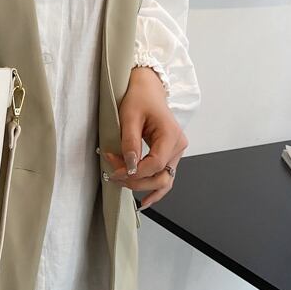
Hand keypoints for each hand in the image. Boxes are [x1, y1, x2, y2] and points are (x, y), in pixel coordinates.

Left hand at [102, 67, 187, 209]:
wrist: (148, 88)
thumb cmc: (139, 98)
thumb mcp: (129, 116)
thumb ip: (130, 142)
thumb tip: (128, 166)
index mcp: (171, 135)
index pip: (155, 164)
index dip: (134, 172)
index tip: (114, 171)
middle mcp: (178, 146)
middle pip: (160, 176)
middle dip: (135, 180)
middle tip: (112, 173)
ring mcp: (176, 152)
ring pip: (164, 180)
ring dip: (142, 185)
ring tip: (122, 184)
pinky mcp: (169, 154)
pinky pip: (164, 176)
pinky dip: (154, 188)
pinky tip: (144, 200)